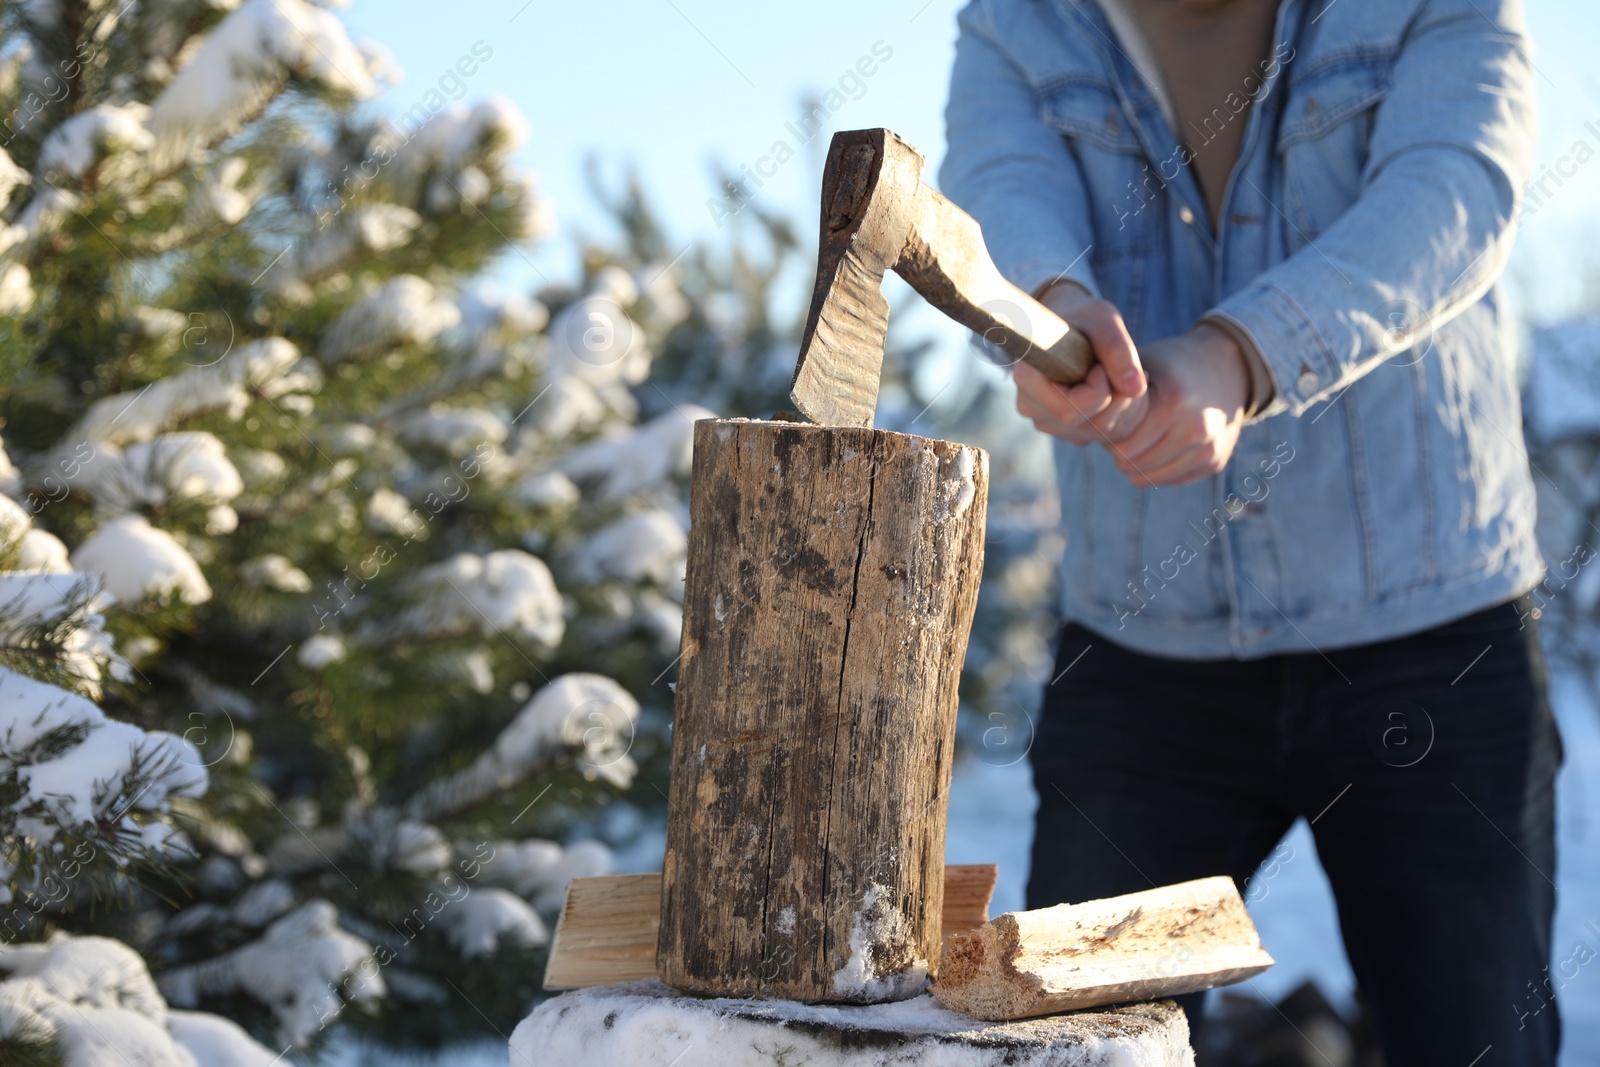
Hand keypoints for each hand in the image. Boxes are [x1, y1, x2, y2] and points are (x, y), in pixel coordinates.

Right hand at [1012, 283, 1147, 445]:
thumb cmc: (1084, 319)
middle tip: (1120, 366)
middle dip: (1119, 398)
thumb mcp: (1103, 320)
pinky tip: (1117, 387)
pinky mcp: (1068, 431)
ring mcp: (1048, 423)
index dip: (1098, 388)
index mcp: (1027, 378)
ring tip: (1119, 372)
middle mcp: (1031, 407)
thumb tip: (1135, 388)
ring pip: (1102, 432)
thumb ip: (1119, 349)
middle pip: (1090, 425)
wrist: (1074, 326)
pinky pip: (1105, 435)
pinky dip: (1124, 414)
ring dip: (1126, 404)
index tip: (1100, 362)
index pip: (1069, 410)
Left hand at [1107, 323, 1249, 487]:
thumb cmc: (1171, 365)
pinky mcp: (1215, 462)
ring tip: (1140, 434)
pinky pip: (1168, 479)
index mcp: (1172, 402)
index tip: (1110, 420)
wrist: (1229, 368)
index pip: (1119, 446)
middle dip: (1119, 448)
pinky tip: (1160, 442)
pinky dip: (1157, 466)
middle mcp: (1195, 429)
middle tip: (1123, 429)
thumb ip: (1110, 390)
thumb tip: (1066, 421)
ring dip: (1137, 459)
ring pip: (1147, 477)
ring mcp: (1208, 448)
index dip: (1106, 435)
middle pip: (1130, 464)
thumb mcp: (1141, 365)